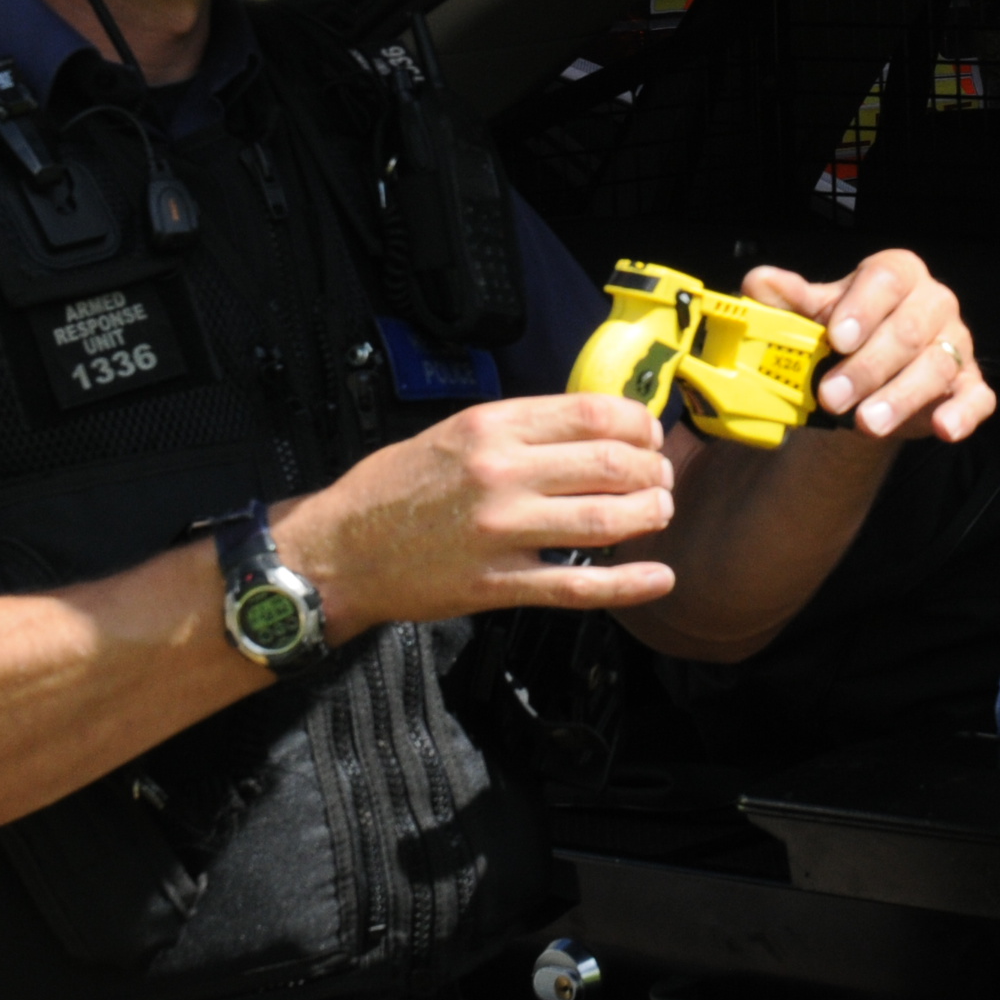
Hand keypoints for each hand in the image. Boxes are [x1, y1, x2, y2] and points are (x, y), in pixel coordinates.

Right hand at [271, 392, 679, 636]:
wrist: (338, 552)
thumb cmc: (392, 489)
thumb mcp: (453, 433)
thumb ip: (519, 429)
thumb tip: (591, 426)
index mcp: (492, 427)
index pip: (593, 414)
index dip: (639, 424)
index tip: (650, 434)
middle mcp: (501, 474)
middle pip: (612, 463)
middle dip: (652, 470)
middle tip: (660, 477)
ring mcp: (502, 532)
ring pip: (606, 520)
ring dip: (649, 516)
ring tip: (658, 513)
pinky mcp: (498, 585)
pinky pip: (578, 586)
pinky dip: (628, 585)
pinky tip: (658, 578)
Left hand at [744, 251, 993, 442]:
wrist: (863, 380)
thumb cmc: (844, 337)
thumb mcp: (812, 317)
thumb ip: (788, 301)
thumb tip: (760, 283)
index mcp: (897, 274)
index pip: (887, 279)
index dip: (862, 307)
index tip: (836, 337)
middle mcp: (933, 303)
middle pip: (910, 328)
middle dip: (869, 366)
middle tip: (832, 397)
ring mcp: (956, 344)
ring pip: (938, 366)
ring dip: (900, 397)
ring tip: (865, 424)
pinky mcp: (969, 385)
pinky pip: (976, 398)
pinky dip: (963, 414)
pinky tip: (943, 428)